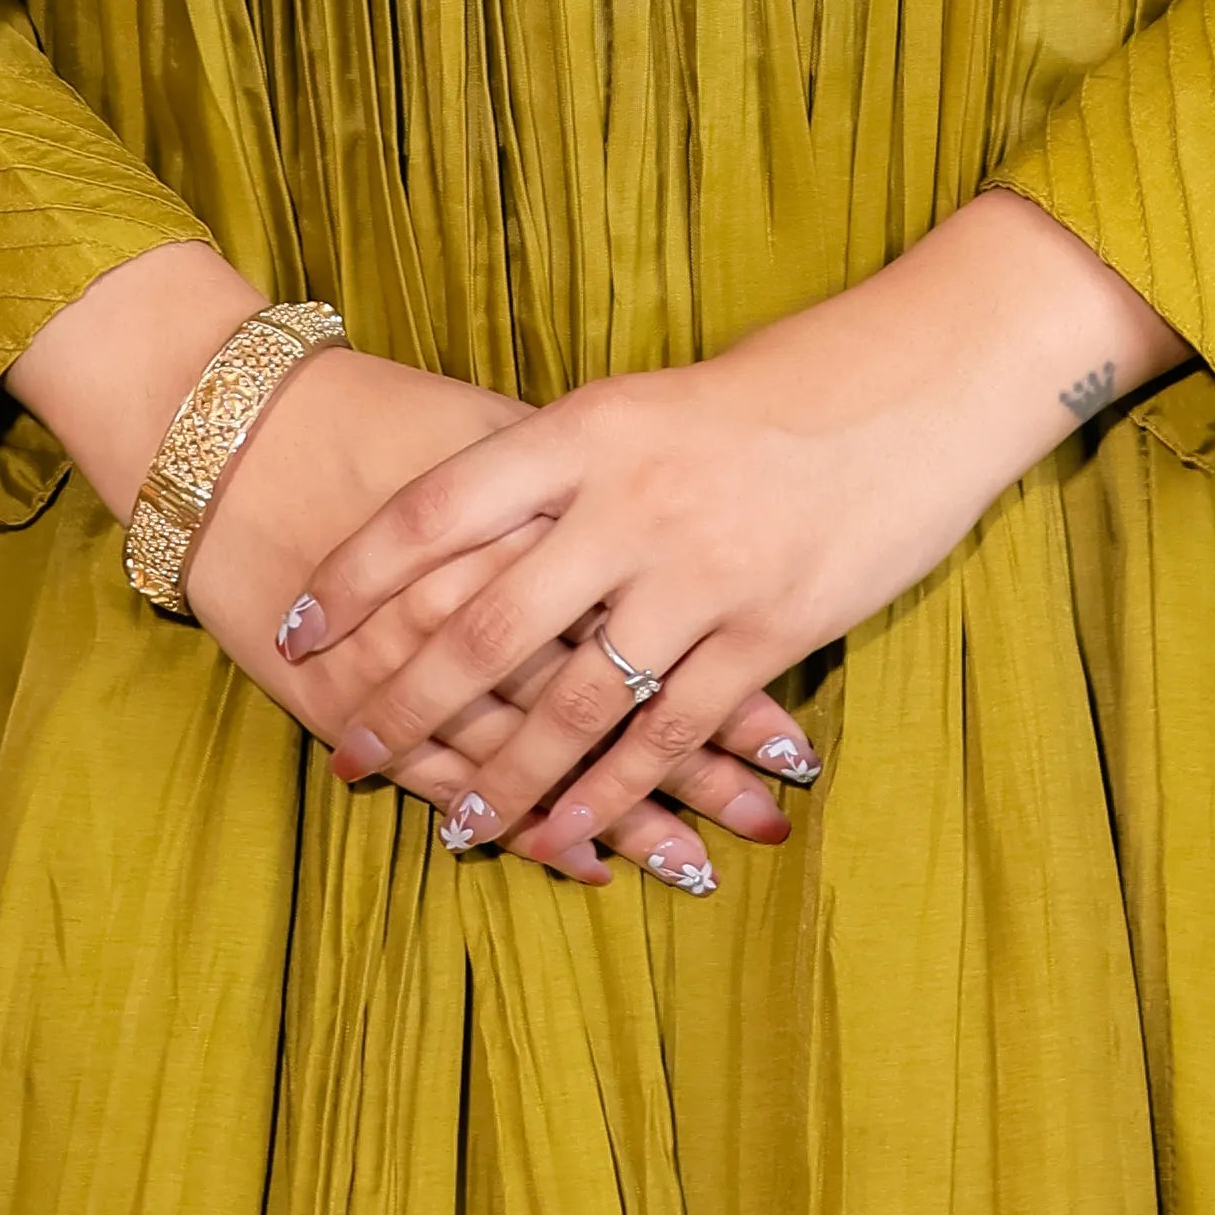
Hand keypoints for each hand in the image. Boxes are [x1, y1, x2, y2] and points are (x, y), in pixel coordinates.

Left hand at [282, 192, 1184, 873]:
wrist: (920, 381)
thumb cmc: (778, 386)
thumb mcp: (646, 402)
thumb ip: (562, 466)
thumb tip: (468, 529)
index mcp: (585, 429)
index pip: (437, 509)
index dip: (358, 575)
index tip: (295, 625)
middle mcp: (628, 502)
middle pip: (484, 622)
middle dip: (404, 699)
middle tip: (347, 749)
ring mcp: (698, 572)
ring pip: (571, 700)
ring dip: (502, 774)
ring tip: (449, 826)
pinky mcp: (766, 630)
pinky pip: (665, 731)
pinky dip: (608, 791)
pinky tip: (565, 832)